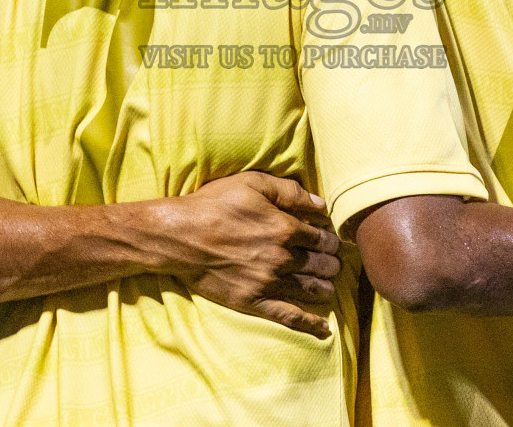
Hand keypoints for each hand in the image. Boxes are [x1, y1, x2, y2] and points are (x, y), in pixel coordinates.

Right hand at [152, 171, 342, 337]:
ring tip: (329, 285)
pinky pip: (289, 317)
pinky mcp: (253, 302)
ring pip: (311, 290)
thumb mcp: (253, 184)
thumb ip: (290, 193)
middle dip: (331, 263)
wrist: (180, 236)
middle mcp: (283, 258)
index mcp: (285, 228)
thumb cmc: (214, 204)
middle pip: (322, 265)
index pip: (322, 238)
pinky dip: (310, 323)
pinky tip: (324, 328)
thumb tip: (321, 205)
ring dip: (326, 288)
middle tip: (333, 263)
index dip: (330, 239)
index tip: (330, 241)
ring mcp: (269, 283)